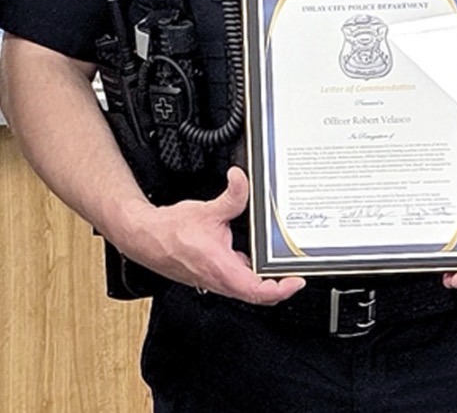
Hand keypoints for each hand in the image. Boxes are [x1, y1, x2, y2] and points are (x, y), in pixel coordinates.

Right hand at [119, 167, 304, 304]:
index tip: (296, 281)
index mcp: (221, 268)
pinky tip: (258, 254)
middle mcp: (219, 279)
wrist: (144, 237)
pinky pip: (238, 279)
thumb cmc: (170, 231)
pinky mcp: (212, 275)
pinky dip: (252, 271)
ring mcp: (215, 280)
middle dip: (280, 285)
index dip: (281, 289)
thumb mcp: (207, 210)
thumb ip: (232, 195)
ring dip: (266, 279)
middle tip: (297, 270)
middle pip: (257, 293)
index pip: (257, 291)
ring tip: (284, 263)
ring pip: (247, 287)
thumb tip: (241, 179)